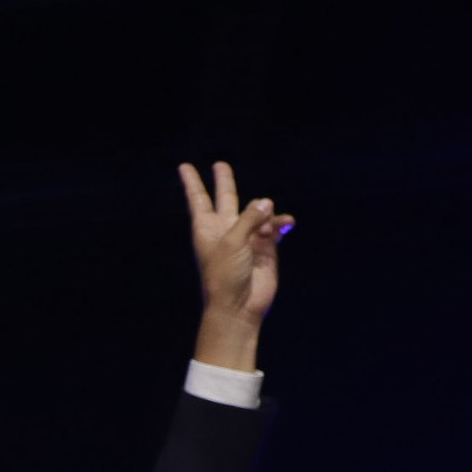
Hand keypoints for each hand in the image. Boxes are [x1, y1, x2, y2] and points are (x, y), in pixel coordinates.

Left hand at [179, 162, 290, 326]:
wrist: (239, 306)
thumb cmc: (225, 276)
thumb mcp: (232, 242)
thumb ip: (249, 218)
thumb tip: (266, 202)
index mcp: (207, 228)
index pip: (198, 199)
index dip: (192, 182)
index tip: (184, 166)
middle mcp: (225, 230)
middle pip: (225, 199)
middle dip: (224, 182)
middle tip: (220, 164)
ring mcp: (246, 238)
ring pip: (258, 212)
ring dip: (266, 213)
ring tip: (268, 226)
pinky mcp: (265, 247)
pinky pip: (275, 226)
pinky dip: (281, 222)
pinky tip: (287, 223)